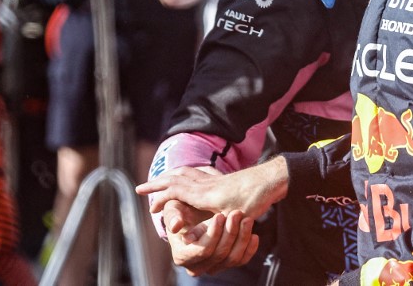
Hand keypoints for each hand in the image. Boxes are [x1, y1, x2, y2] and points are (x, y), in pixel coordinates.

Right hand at [136, 158, 287, 220]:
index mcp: (203, 192)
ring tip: (160, 181)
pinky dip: (185, 174)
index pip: (174, 190)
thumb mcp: (230, 218)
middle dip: (157, 183)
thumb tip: (185, 239)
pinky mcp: (222, 178)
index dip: (159, 198)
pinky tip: (187, 177)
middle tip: (142, 188)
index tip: (150, 208)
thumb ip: (206, 227)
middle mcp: (205, 183)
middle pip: (175, 177)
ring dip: (170, 176)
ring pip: (185, 172)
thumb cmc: (252, 199)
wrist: (271, 179)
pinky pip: (196, 172)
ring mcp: (214, 179)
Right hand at [167, 209, 258, 275]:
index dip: (213, 234)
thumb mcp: (173, 209)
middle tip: (236, 213)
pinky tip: (254, 234)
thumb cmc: (181, 210)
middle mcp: (196, 266)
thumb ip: (172, 215)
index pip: (202, 250)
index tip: (220, 215)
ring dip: (242, 238)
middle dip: (230, 233)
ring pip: (233, 259)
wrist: (195, 214)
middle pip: (219, 255)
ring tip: (247, 219)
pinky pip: (242, 260)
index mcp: (182, 255)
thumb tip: (176, 226)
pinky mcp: (227, 263)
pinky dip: (250, 248)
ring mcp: (213, 266)